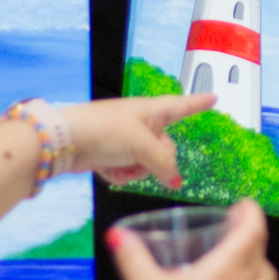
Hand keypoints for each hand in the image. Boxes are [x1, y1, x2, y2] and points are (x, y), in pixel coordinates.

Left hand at [52, 94, 212, 185]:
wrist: (65, 141)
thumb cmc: (103, 130)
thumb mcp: (142, 146)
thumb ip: (164, 164)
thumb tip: (176, 181)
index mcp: (152, 110)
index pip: (183, 105)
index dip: (199, 103)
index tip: (214, 98)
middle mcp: (142, 123)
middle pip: (166, 149)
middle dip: (155, 161)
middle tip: (139, 159)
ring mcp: (126, 140)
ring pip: (147, 164)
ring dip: (135, 171)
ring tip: (118, 164)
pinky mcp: (111, 154)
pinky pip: (128, 171)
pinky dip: (120, 174)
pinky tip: (107, 170)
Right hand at [110, 201, 276, 279]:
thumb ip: (132, 258)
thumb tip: (118, 236)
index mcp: (226, 270)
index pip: (253, 230)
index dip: (251, 213)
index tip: (244, 205)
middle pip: (261, 251)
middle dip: (252, 233)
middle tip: (237, 226)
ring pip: (266, 277)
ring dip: (257, 262)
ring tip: (240, 257)